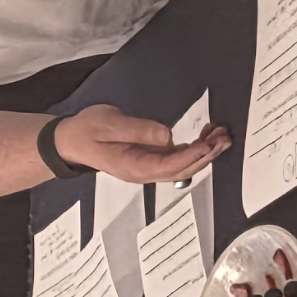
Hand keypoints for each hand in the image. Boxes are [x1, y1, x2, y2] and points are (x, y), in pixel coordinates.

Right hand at [51, 103, 234, 187]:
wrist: (71, 140)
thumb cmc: (88, 131)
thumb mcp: (109, 124)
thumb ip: (137, 130)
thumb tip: (166, 136)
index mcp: (134, 167)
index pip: (169, 166)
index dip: (192, 156)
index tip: (209, 144)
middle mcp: (145, 172)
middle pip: (182, 169)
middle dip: (206, 156)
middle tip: (225, 138)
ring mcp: (149, 166)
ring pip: (183, 165)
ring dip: (204, 152)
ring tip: (222, 135)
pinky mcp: (151, 158)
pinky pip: (177, 157)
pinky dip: (195, 148)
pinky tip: (206, 136)